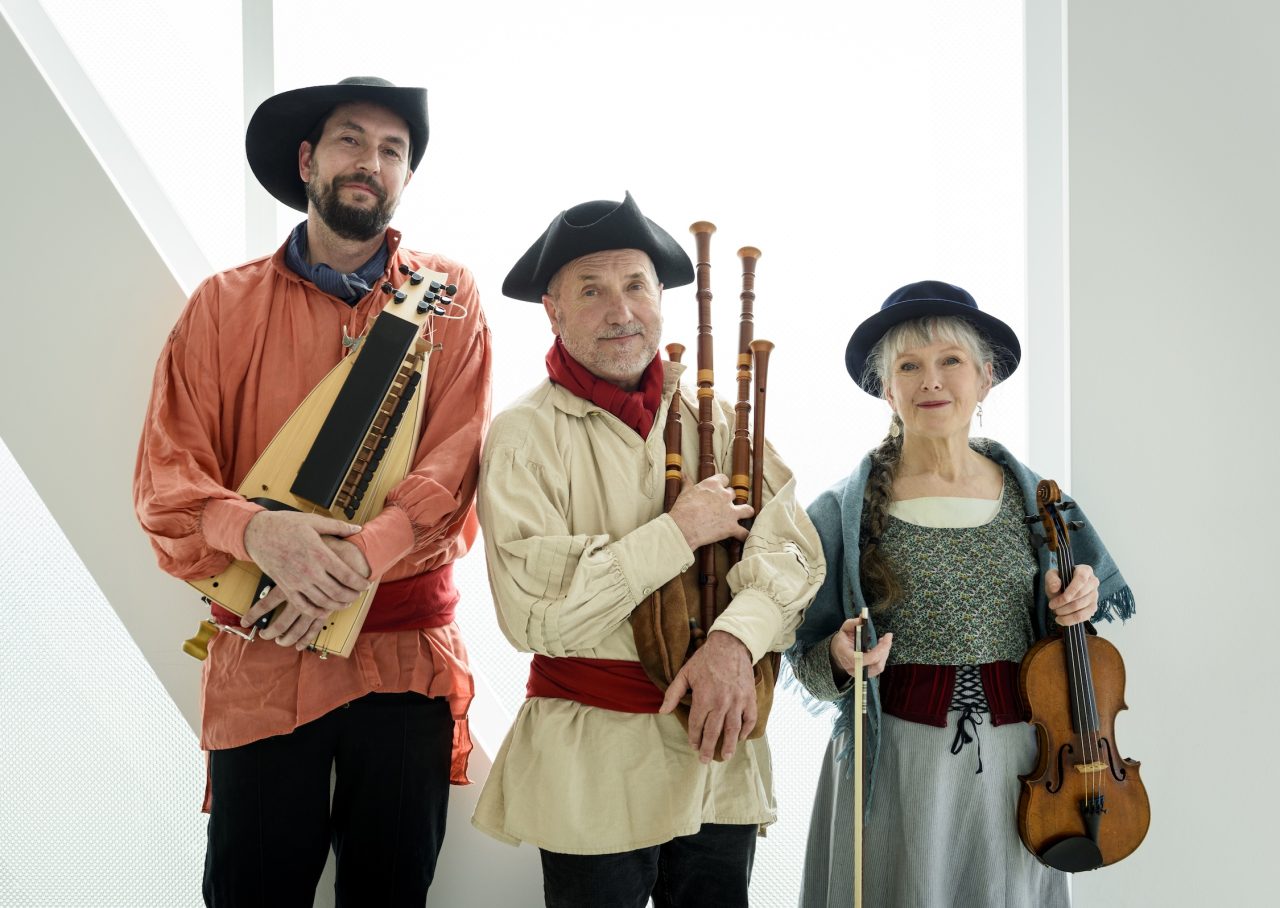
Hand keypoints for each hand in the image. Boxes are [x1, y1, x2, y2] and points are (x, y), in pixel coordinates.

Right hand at [244, 537, 371, 648]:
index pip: (347, 575)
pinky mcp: (286, 588)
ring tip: (346, 601)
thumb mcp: (313, 521)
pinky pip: (303, 606)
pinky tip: (325, 610)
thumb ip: (338, 527)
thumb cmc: (285, 525)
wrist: (257, 533)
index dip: (360, 583)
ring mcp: (297, 582)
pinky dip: (317, 612)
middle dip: (353, 595)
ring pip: (323, 602)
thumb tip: (357, 529)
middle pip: (338, 592)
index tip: (367, 584)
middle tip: (359, 594)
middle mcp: (309, 571)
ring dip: (338, 604)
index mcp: (319, 554)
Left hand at [659, 631, 756, 762]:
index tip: (693, 745)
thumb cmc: (705, 659)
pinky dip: (745, 730)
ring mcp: (737, 702)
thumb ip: (673, 693)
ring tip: (726, 756)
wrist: (731, 645)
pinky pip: (750, 719)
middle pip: (713, 732)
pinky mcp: (749, 698)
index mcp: (703, 698)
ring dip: (729, 745)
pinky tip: (740, 737)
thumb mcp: (685, 673)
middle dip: (708, 748)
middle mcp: (720, 703)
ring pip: (732, 729)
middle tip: (705, 760)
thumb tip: (663, 711)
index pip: (697, 725)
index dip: (694, 737)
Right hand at [668, 474, 753, 550]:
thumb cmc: (682, 509)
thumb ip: (687, 483)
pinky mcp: (731, 527)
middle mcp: (725, 496)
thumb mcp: (684, 492)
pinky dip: (743, 535)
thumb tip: (683, 474)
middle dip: (729, 499)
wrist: (683, 527)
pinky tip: (743, 537)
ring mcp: (730, 512)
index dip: (722, 484)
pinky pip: (743, 533)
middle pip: (733, 494)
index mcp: (713, 485)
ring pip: (747, 510)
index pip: (724, 479)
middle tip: (723, 505)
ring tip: (744, 516)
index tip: (719, 488)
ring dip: (746, 512)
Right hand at [830, 617, 891, 681]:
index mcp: (847, 656)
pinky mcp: (866, 673)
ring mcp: (860, 673)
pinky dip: (883, 657)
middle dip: (885, 650)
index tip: (886, 637)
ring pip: (879, 667)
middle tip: (887, 637)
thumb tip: (863, 618)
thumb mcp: (845, 628)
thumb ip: (853, 623)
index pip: (865, 659)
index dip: (879, 650)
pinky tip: (881, 649)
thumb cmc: (842, 640)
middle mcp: (853, 668)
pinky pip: (878, 668)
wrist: (837, 652)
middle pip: (875, 664)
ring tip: (884, 642)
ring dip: (885, 653)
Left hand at [1046, 564, 1098, 626]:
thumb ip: (1051, 578)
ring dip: (1065, 611)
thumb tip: (1055, 587)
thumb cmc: (1058, 581)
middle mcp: (1093, 582)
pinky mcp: (1093, 608)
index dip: (1072, 589)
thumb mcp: (1051, 576)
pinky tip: (1060, 620)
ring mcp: (1095, 596)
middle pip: (1081, 594)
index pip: (1082, 578)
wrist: (1062, 592)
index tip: (1062, 598)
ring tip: (1055, 611)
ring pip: (1081, 607)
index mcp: (1085, 570)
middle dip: (1064, 602)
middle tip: (1051, 605)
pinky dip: (1070, 620)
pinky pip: (1083, 616)